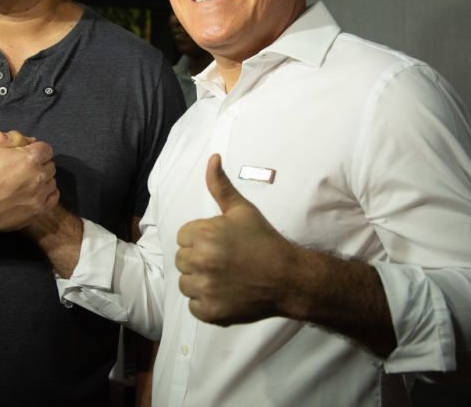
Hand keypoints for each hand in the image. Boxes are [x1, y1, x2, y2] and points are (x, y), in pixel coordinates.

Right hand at [0, 127, 58, 231]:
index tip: (31, 154)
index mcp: (29, 159)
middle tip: (28, 168)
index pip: (46, 149)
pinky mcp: (39, 210)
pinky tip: (36, 193)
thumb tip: (32, 140)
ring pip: (51, 181)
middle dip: (41, 165)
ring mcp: (39, 195)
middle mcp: (38, 176)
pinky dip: (47, 194)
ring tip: (28, 182)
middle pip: (50, 165)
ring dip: (43, 180)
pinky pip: (53, 197)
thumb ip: (17, 142)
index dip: (38, 150)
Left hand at [175, 154, 297, 325]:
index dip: (201, 239)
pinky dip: (206, 303)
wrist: (288, 277)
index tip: (221, 244)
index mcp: (204, 234)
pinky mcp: (210, 311)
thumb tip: (212, 158)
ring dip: (200, 282)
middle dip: (199, 260)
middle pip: (182, 260)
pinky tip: (226, 294)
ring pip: (185, 284)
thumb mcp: (242, 210)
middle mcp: (201, 260)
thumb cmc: (264, 240)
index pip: (183, 237)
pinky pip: (194, 306)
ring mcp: (205, 288)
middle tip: (225, 261)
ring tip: (225, 277)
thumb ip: (220, 186)